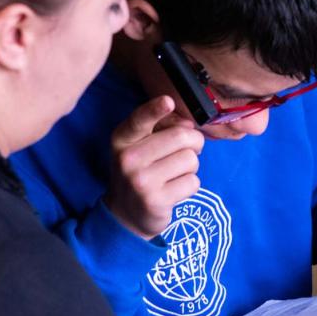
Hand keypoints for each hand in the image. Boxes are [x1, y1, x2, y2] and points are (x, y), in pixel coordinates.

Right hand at [106, 96, 204, 238]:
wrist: (126, 214)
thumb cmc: (141, 171)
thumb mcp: (140, 147)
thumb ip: (163, 130)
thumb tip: (189, 127)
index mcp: (122, 139)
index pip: (139, 120)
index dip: (155, 109)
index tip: (168, 101)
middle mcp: (128, 159)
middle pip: (181, 137)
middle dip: (194, 143)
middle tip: (186, 152)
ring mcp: (140, 181)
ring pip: (190, 160)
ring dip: (191, 167)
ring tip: (174, 174)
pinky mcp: (155, 201)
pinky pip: (192, 182)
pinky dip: (190, 185)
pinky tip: (174, 190)